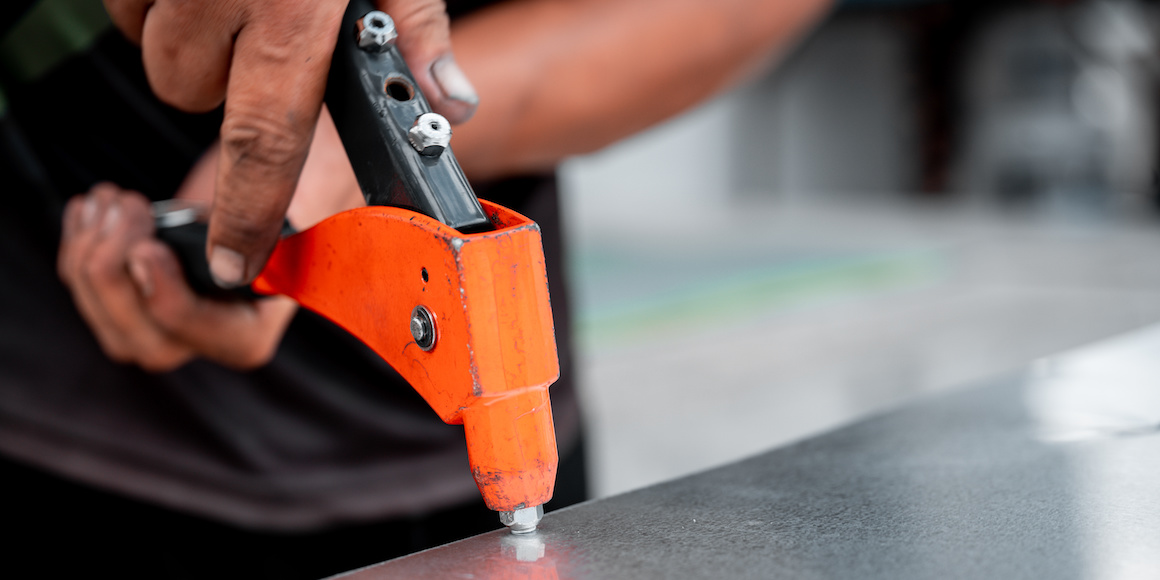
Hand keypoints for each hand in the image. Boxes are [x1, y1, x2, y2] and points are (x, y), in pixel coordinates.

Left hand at [58, 108, 363, 371]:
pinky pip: (96, 291)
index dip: (173, 304)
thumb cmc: (309, 167)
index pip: (219, 341)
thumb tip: (242, 261)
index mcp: (267, 316)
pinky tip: (97, 207)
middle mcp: (219, 324)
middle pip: (147, 343)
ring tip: (111, 202)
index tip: (148, 250)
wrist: (284, 153)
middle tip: (126, 215)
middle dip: (118, 280)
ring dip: (92, 259)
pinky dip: (83, 247)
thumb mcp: (308, 184)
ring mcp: (177, 307)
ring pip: (111, 319)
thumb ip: (278, 218)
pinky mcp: (143, 282)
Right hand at [103, 0, 477, 287]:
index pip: (263, 139)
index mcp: (294, 11)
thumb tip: (450, 101)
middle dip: (223, 84)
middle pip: (191, 94)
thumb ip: (417, 27)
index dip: (248, 211)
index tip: (234, 259)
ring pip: (155, 45)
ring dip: (190, 35)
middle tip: (262, 40)